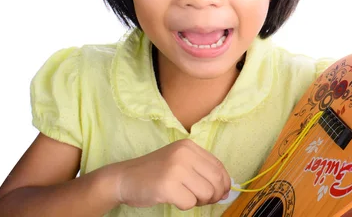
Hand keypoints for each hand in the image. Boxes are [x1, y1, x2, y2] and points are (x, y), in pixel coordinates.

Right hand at [115, 139, 230, 209]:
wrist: (124, 178)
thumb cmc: (154, 173)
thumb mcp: (179, 162)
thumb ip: (202, 171)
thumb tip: (227, 190)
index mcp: (189, 146)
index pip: (219, 166)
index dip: (224, 183)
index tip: (221, 193)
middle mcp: (184, 154)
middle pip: (216, 181)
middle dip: (214, 195)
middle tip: (203, 200)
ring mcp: (175, 169)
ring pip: (206, 193)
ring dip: (199, 201)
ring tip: (186, 196)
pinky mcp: (167, 186)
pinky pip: (190, 203)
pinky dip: (185, 205)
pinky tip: (174, 198)